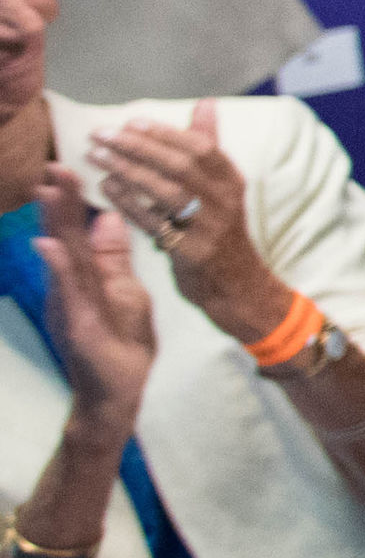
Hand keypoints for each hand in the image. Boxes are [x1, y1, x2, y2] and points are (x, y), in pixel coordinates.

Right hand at [33, 168, 153, 435]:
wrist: (119, 392)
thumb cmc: (121, 342)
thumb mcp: (123, 291)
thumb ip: (113, 257)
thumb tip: (109, 217)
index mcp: (87, 275)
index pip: (80, 230)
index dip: (75, 199)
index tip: (71, 165)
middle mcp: (72, 285)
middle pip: (65, 237)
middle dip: (60, 202)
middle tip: (54, 165)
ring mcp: (70, 304)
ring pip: (61, 258)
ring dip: (54, 224)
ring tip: (48, 191)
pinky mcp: (75, 324)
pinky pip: (67, 291)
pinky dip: (59, 268)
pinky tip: (49, 246)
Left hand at [85, 103, 285, 347]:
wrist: (237, 286)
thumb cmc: (220, 231)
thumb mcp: (222, 188)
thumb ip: (209, 147)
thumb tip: (205, 103)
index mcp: (231, 180)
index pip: (201, 147)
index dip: (166, 133)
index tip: (131, 122)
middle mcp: (225, 200)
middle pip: (181, 165)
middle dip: (138, 147)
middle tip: (101, 135)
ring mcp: (211, 226)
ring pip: (167, 191)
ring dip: (128, 170)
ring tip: (96, 157)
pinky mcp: (193, 252)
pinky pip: (155, 223)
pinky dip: (129, 203)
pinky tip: (105, 189)